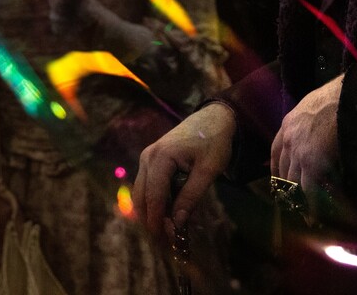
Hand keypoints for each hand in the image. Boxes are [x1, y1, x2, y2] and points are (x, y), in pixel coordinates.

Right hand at [134, 101, 236, 234]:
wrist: (214, 117)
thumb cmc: (214, 141)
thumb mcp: (208, 170)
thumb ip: (191, 196)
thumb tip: (178, 222)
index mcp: (161, 158)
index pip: (153, 197)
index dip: (157, 220)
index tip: (163, 240)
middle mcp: (148, 157)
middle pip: (141, 197)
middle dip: (151, 219)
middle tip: (166, 239)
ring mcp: (147, 157)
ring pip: (142, 192)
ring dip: (152, 211)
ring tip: (169, 228)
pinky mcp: (151, 159)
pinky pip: (148, 185)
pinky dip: (155, 200)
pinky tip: (169, 211)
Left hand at [270, 75, 342, 202]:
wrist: (345, 98)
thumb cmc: (336, 97)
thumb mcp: (313, 105)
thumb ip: (308, 119)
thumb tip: (316, 127)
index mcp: (288, 124)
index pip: (275, 151)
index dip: (275, 167)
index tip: (277, 178)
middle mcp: (288, 140)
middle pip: (283, 169)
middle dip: (286, 187)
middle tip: (291, 200)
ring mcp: (299, 154)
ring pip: (294, 182)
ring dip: (297, 199)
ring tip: (302, 212)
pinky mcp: (313, 164)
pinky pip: (309, 190)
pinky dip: (311, 205)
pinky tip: (313, 216)